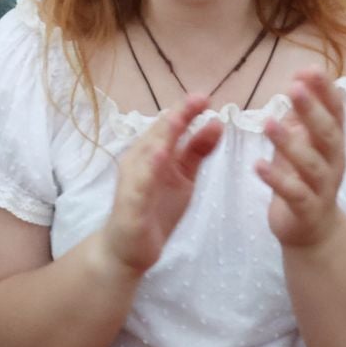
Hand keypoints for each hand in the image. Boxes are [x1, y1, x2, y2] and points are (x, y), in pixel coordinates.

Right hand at [100, 94, 222, 274]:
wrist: (128, 249)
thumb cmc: (155, 208)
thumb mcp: (183, 177)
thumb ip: (197, 151)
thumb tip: (216, 122)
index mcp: (152, 152)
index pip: (170, 126)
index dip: (187, 110)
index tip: (206, 96)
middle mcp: (139, 161)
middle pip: (158, 133)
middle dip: (178, 116)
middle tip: (199, 99)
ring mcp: (133, 181)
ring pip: (147, 154)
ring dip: (162, 135)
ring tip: (179, 119)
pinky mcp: (130, 204)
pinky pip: (140, 185)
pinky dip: (149, 169)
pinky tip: (161, 157)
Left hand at [259, 68, 345, 250]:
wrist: (312, 231)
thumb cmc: (304, 177)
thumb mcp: (305, 143)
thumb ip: (302, 116)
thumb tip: (300, 78)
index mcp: (333, 143)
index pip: (336, 112)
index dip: (326, 91)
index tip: (310, 69)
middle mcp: (333, 163)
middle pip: (329, 135)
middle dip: (312, 111)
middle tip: (294, 88)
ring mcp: (323, 188)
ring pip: (311, 164)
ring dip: (290, 143)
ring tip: (268, 124)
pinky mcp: (307, 209)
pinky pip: (294, 193)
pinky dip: (276, 179)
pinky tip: (257, 165)